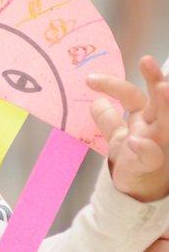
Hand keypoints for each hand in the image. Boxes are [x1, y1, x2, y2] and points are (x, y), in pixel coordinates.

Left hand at [87, 55, 168, 201]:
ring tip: (163, 87)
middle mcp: (154, 126)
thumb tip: (96, 101)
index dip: (114, 84)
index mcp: (145, 117)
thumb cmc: (134, 160)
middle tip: (146, 61)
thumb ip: (109, 119)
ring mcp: (156, 144)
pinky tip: (134, 141)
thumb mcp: (118, 137)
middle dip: (156, 79)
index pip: (133, 94)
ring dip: (166, 104)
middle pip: (158, 100)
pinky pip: (151, 154)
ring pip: (165, 123)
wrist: (139, 191)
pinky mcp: (150, 164)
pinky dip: (144, 147)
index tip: (89, 80)